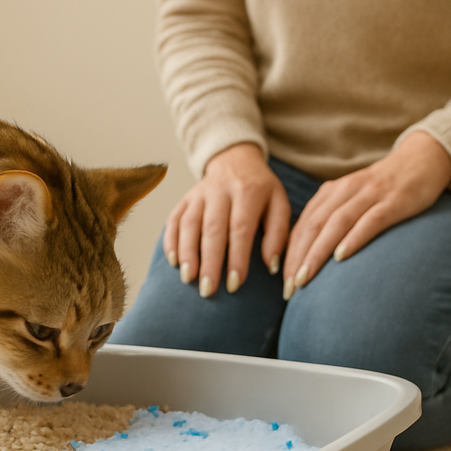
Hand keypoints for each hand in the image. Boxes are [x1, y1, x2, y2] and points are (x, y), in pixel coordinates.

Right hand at [164, 143, 290, 297]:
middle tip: (208, 289)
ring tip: (188, 278)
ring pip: (189, 224)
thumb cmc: (261, 191)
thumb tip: (271, 265)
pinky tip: (173, 261)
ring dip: (187, 253)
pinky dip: (171, 241)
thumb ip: (278, 233)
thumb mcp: (279, 204)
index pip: (240, 228)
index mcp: (248, 192)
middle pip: (212, 229)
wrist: (235, 161)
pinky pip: (173, 220)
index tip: (234, 284)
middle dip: (209, 261)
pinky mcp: (184, 199)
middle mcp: (221, 191)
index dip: (237, 258)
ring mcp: (198, 194)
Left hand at [282, 130, 450, 298]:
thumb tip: (308, 256)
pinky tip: (341, 257)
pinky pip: (370, 220)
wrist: (423, 160)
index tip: (283, 282)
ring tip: (304, 278)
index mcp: (330, 193)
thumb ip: (331, 221)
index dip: (290, 254)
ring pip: (336, 224)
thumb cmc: (383, 190)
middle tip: (289, 289)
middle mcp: (345, 192)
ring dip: (317, 253)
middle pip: (313, 226)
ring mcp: (370, 195)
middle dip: (297, 258)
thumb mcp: (351, 201)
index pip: (303, 226)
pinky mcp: (394, 201)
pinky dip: (354, 238)